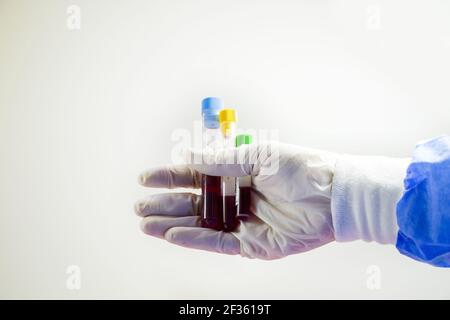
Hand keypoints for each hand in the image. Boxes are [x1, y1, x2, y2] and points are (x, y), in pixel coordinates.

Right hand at [135, 142, 336, 259]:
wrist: (333, 195)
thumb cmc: (300, 168)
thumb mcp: (257, 156)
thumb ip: (221, 160)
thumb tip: (188, 155)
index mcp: (239, 174)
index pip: (197, 177)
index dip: (171, 178)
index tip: (146, 178)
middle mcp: (238, 199)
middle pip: (194, 203)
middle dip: (166, 204)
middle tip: (140, 205)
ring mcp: (244, 223)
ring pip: (201, 225)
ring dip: (173, 223)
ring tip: (146, 222)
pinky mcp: (253, 244)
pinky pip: (218, 242)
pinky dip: (194, 238)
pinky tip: (172, 233)